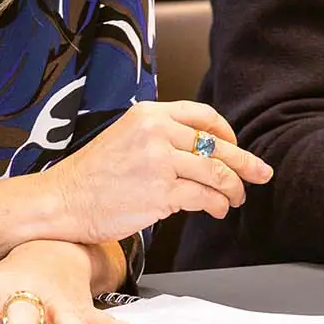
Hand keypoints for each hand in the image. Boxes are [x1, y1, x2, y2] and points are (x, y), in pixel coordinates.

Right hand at [39, 98, 271, 242]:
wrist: (62, 201)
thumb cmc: (91, 176)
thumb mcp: (125, 138)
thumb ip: (160, 137)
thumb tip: (204, 150)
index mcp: (147, 114)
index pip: (202, 115)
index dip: (226, 132)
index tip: (235, 146)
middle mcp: (156, 132)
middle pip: (217, 146)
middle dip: (245, 163)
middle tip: (261, 173)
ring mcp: (159, 162)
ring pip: (217, 173)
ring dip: (234, 189)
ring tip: (236, 199)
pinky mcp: (161, 193)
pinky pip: (205, 197)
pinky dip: (217, 205)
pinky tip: (217, 210)